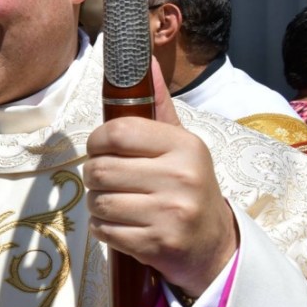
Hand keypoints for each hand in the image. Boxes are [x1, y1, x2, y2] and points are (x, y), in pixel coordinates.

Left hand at [84, 59, 238, 296]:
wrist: (212, 244)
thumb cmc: (186, 186)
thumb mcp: (179, 144)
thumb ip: (156, 106)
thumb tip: (143, 62)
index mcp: (183, 146)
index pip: (117, 132)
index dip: (96, 141)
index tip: (100, 149)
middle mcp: (180, 177)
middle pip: (100, 169)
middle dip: (94, 177)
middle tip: (110, 182)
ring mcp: (170, 213)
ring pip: (98, 202)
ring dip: (97, 205)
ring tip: (118, 204)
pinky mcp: (157, 244)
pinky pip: (104, 230)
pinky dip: (104, 229)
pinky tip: (124, 226)